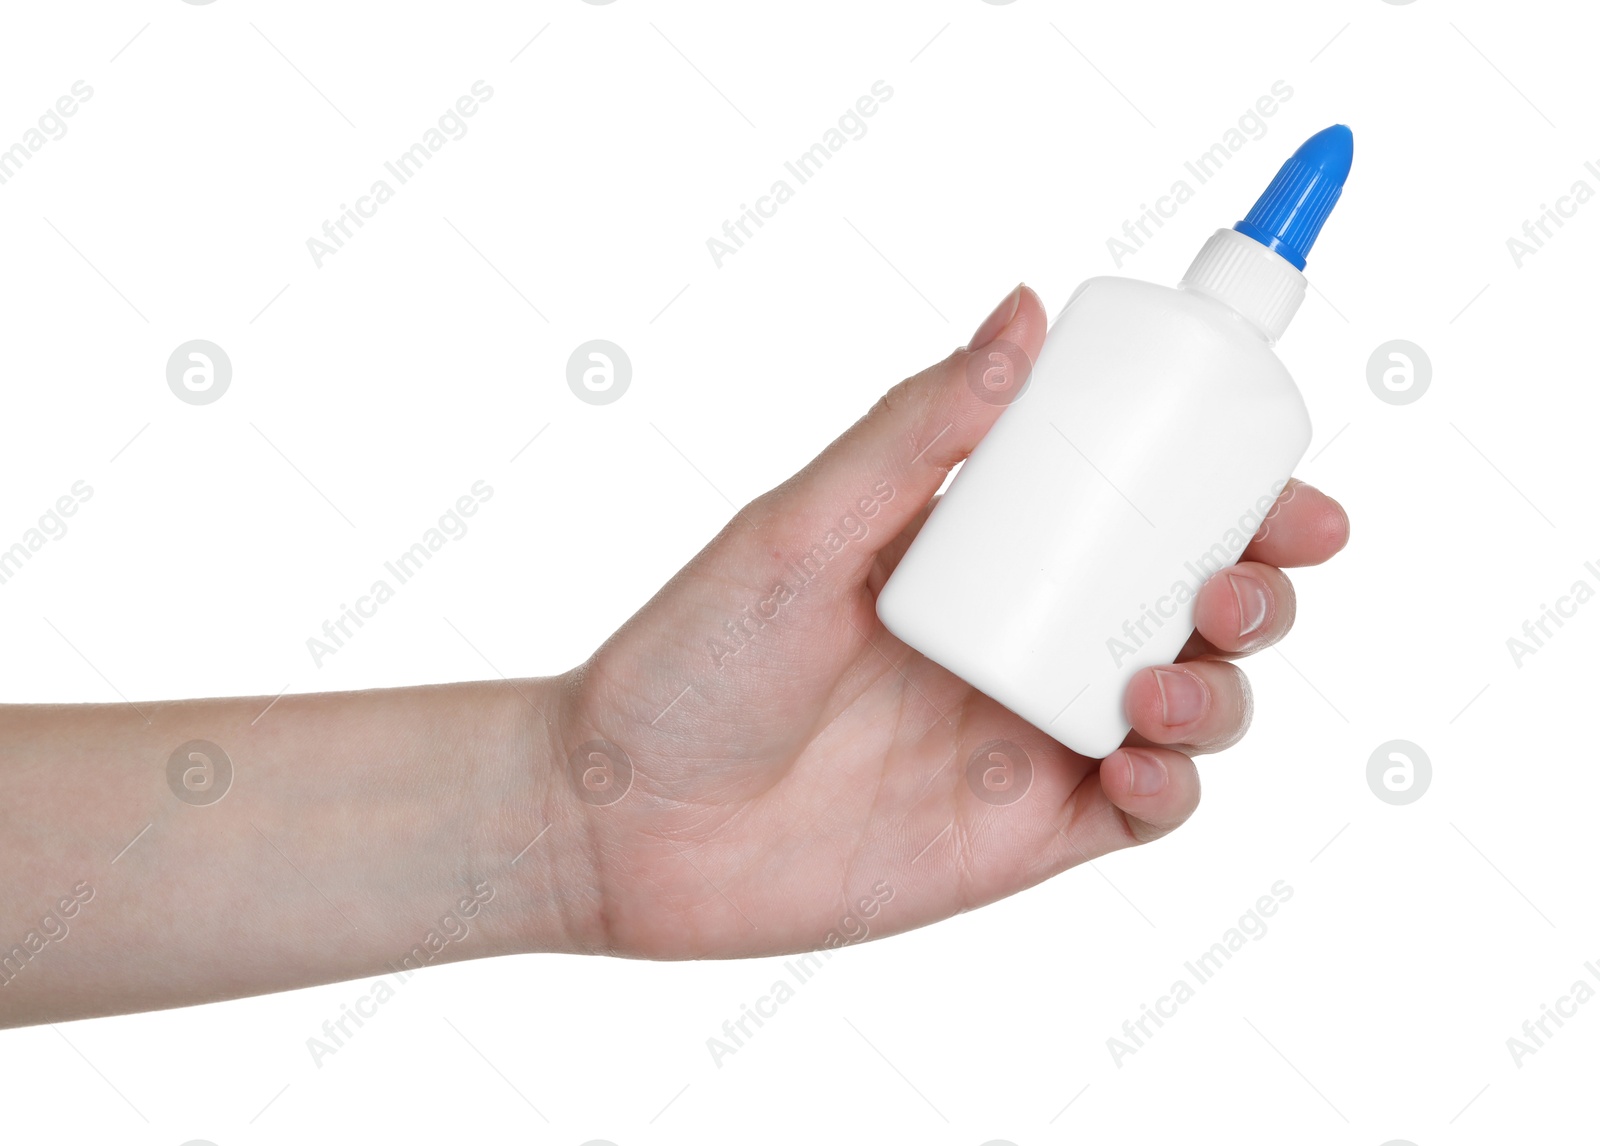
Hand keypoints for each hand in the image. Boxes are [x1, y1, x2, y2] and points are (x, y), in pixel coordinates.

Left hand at [550, 284, 1350, 959]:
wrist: (623, 822)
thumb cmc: (692, 659)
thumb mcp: (801, 529)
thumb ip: (914, 429)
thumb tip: (1022, 310)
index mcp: (987, 553)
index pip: (1141, 509)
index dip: (1234, 495)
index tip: (1284, 478)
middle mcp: (1026, 640)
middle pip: (1195, 605)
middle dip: (1258, 589)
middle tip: (1244, 581)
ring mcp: (1030, 740)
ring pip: (1193, 707)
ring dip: (1222, 689)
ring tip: (1157, 681)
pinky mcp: (1025, 837)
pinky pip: (1143, 812)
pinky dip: (1173, 786)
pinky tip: (1136, 762)